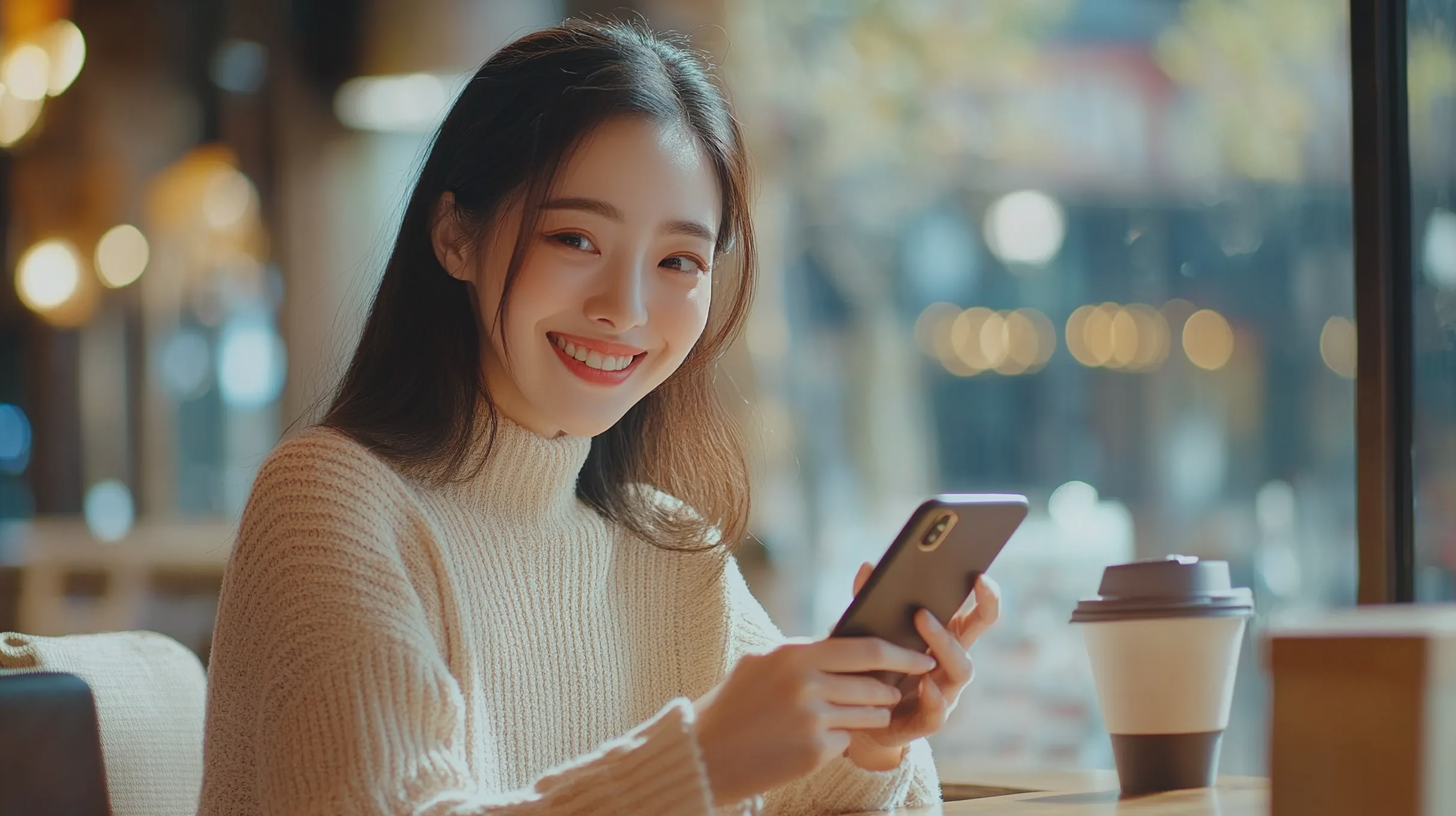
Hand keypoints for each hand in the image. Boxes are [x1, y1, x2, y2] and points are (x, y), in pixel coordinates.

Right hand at [692, 637, 936, 804]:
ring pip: (870, 714)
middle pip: (874, 684)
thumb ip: (804, 652)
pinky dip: (841, 739)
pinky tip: (821, 739)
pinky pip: (848, 741)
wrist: (706, 752)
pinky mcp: (815, 752)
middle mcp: (806, 683)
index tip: (920, 657)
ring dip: (873, 715)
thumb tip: (844, 641)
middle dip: (890, 689)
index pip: (865, 649)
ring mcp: (812, 719)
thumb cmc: (734, 703)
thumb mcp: (763, 662)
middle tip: (893, 690)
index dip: (899, 653)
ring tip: (864, 713)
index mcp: (795, 654)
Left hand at [842, 564, 1001, 770]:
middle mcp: (950, 662)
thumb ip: (870, 603)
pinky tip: (924, 684)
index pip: (974, 615)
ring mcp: (944, 692)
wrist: (858, 716)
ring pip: (961, 669)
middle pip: (976, 635)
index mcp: (943, 638)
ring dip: (944, 644)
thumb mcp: (870, 634)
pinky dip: (933, 699)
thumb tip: (867, 567)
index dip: (985, 597)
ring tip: (922, 620)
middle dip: (983, 609)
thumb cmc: (872, 667)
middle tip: (966, 586)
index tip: (982, 575)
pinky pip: (938, 712)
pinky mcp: (926, 721)